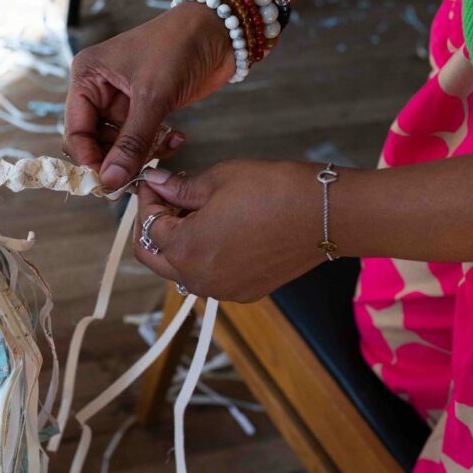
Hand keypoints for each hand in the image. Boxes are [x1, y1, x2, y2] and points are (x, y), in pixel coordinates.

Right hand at [64, 3, 234, 190]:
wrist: (220, 31)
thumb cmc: (178, 46)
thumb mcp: (153, 96)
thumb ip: (131, 142)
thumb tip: (110, 181)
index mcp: (87, 77)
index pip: (75, 130)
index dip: (88, 158)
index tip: (107, 182)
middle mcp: (99, 90)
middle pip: (95, 142)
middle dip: (117, 159)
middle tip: (138, 175)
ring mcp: (123, 101)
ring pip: (120, 146)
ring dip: (142, 154)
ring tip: (165, 145)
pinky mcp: (146, 108)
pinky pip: (142, 140)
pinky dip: (158, 145)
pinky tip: (178, 137)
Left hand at [133, 160, 329, 301]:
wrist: (324, 214)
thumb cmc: (273, 192)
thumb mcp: (218, 180)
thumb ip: (179, 188)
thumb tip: (157, 184)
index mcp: (185, 249)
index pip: (148, 225)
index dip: (148, 199)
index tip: (155, 181)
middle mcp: (198, 278)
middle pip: (155, 257)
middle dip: (153, 227)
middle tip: (165, 199)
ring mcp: (222, 290)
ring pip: (181, 270)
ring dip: (178, 243)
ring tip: (194, 211)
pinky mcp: (245, 292)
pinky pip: (210, 277)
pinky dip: (204, 256)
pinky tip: (218, 230)